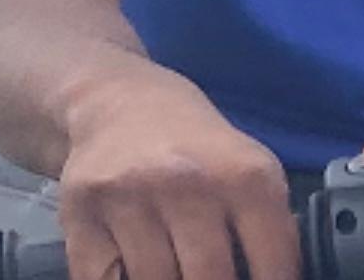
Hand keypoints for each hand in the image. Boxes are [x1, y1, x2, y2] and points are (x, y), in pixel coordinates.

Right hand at [58, 63, 299, 279]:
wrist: (116, 101)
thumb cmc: (192, 143)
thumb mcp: (245, 164)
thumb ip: (267, 221)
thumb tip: (282, 279)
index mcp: (242, 173)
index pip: (272, 261)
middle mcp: (188, 183)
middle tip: (208, 276)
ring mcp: (131, 201)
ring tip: (175, 269)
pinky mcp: (81, 216)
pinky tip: (131, 269)